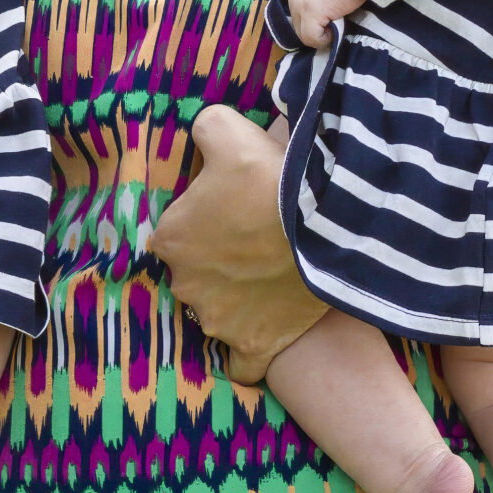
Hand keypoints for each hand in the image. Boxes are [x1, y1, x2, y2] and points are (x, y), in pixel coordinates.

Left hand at [146, 104, 323, 384]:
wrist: (323, 229)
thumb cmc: (269, 178)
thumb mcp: (225, 128)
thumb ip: (204, 127)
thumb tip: (202, 132)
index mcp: (170, 237)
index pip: (175, 231)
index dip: (204, 220)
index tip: (232, 211)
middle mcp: (184, 284)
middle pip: (195, 273)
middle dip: (218, 261)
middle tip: (256, 240)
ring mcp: (218, 321)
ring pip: (217, 312)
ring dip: (237, 299)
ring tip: (271, 277)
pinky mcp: (253, 347)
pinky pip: (241, 364)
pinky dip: (247, 353)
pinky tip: (261, 333)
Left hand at [287, 0, 366, 46]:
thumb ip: (319, 0)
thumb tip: (325, 20)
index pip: (298, 17)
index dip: (314, 23)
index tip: (329, 20)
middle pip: (299, 28)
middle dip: (316, 31)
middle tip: (335, 24)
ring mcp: (300, 6)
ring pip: (304, 36)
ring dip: (321, 35)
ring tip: (337, 24)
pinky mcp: (310, 14)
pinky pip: (312, 39)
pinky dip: (326, 39)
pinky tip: (338, 25)